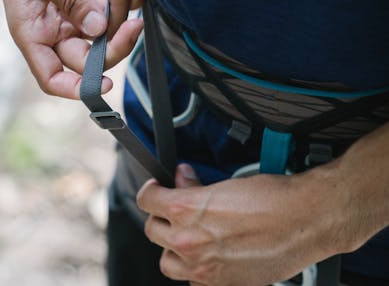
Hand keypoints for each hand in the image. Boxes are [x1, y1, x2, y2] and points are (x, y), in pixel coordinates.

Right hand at [0, 0, 144, 97]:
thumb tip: (98, 29)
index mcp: (32, 32)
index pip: (52, 77)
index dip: (77, 88)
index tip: (105, 85)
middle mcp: (52, 30)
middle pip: (90, 57)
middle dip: (115, 42)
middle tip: (134, 23)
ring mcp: (71, 15)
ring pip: (106, 30)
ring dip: (122, 9)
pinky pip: (112, 7)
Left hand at [137, 164, 344, 285]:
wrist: (308, 220)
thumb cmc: (274, 198)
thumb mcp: (226, 183)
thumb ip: (195, 185)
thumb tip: (181, 178)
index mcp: (186, 210)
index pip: (146, 200)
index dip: (150, 190)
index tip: (155, 189)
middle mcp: (189, 240)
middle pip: (151, 230)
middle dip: (161, 217)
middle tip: (175, 210)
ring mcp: (204, 267)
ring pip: (166, 262)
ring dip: (172, 248)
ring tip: (187, 236)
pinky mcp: (221, 283)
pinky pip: (193, 280)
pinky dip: (196, 269)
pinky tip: (208, 255)